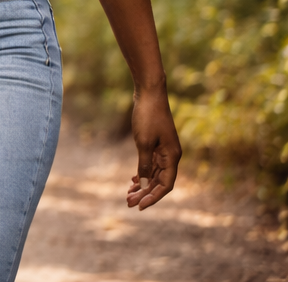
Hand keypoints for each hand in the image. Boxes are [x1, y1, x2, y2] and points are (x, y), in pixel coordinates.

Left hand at [126, 86, 180, 208]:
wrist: (149, 94)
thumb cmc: (148, 116)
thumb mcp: (143, 142)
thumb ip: (145, 164)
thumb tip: (145, 185)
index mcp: (172, 157)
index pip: (165, 185)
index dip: (153, 197)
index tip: (140, 206)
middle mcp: (171, 156)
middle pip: (159, 182)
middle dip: (145, 194)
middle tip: (128, 203)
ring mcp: (164, 150)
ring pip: (154, 174)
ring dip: (143, 185)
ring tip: (128, 195)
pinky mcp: (156, 144)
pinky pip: (151, 164)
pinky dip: (143, 173)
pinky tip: (133, 180)